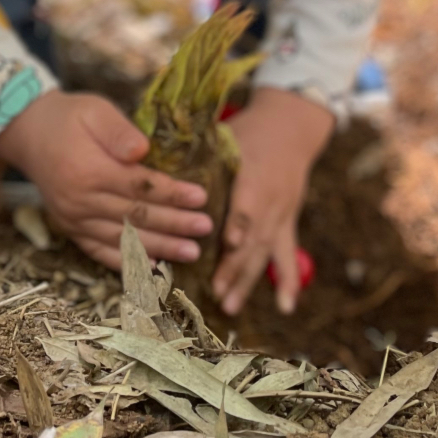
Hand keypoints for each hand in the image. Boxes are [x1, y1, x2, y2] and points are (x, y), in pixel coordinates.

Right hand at [0, 90, 211, 267]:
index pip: (139, 186)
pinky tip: (154, 267)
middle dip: (174, 225)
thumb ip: (118, 131)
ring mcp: (73, 219)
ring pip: (123, 239)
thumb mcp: (95, 111)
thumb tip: (142, 150)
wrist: (28, 133)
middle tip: (206, 228)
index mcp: (88, 170)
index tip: (202, 197)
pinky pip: (100, 251)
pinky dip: (128, 262)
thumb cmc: (70, 117)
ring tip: (191, 252)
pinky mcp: (70, 229)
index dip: (172, 194)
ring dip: (159, 248)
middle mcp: (79, 201)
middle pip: (135, 217)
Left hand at [212, 87, 334, 315]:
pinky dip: (289, 283)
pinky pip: (288, 257)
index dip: (239, 224)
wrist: (290, 130)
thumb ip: (195, 156)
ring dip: (247, 281)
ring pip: (264, 253)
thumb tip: (147, 164)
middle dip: (234, 266)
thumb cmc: (246, 133)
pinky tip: (285, 307)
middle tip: (215, 291)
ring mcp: (280, 216)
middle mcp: (268, 200)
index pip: (246, 203)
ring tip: (229, 307)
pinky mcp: (287, 226)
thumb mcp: (223, 136)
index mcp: (251, 176)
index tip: (229, 243)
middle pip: (252, 238)